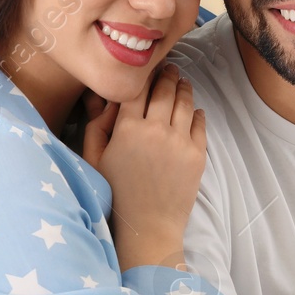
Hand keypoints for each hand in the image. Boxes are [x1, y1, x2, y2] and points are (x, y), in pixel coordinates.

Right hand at [89, 65, 207, 268]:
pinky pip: (200, 123)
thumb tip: (107, 100)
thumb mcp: (94, 160)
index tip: (144, 69)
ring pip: (184, 101)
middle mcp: (156, 129)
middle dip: (166, 75)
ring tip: (181, 81)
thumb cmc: (115, 195)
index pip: (137, 88)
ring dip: (182, 87)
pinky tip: (193, 109)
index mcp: (127, 128)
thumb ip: (96, 127)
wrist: (147, 227)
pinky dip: (196, 112)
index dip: (141, 75)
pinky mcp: (198, 154)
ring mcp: (180, 141)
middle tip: (167, 67)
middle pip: (164, 89)